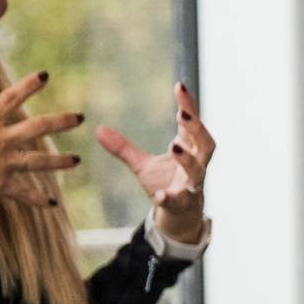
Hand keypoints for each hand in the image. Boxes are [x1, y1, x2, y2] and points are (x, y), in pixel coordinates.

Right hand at [0, 70, 79, 204]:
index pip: (9, 98)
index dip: (28, 85)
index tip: (45, 75)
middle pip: (37, 127)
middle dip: (60, 121)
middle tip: (79, 117)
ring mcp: (4, 163)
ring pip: (40, 161)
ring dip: (60, 161)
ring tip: (77, 160)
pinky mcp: (3, 185)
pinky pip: (25, 194)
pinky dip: (38, 200)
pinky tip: (52, 203)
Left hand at [96, 83, 212, 242]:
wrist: (179, 216)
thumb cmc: (166, 185)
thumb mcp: (142, 165)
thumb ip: (123, 148)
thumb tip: (97, 128)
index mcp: (188, 151)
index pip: (192, 125)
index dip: (189, 106)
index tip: (179, 86)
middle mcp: (196, 165)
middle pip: (206, 144)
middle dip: (198, 129)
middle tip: (182, 114)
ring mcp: (191, 185)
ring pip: (199, 170)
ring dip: (189, 158)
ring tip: (175, 146)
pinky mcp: (182, 204)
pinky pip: (179, 200)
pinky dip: (170, 197)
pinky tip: (160, 195)